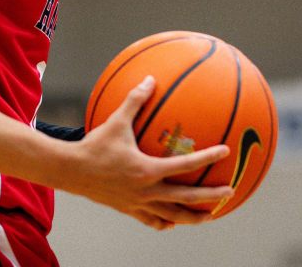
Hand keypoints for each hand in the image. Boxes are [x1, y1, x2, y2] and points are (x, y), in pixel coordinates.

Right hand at [63, 76, 232, 229]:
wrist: (71, 172)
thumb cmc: (94, 145)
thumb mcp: (116, 121)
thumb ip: (135, 101)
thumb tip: (150, 79)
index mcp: (148, 169)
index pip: (185, 164)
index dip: (207, 157)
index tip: (225, 151)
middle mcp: (147, 190)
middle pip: (185, 198)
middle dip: (210, 197)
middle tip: (230, 191)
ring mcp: (139, 203)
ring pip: (172, 215)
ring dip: (192, 216)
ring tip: (208, 216)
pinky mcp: (129, 210)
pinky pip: (151, 220)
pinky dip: (164, 222)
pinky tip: (172, 222)